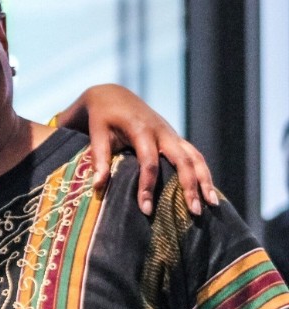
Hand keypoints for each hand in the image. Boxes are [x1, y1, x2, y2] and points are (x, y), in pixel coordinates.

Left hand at [56, 84, 218, 215]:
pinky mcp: (175, 138)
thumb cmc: (102, 117)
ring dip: (205, 180)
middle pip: (183, 160)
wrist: (114, 96)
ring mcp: (172, 134)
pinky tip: (209, 191)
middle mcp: (162, 132)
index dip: (148, 186)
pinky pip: (194, 155)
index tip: (145, 209)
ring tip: (212, 204)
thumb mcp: (96, 133)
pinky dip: (203, 172)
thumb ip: (99, 158)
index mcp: (141, 130)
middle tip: (194, 212)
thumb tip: (98, 186)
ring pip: (195, 157)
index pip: (149, 162)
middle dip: (190, 186)